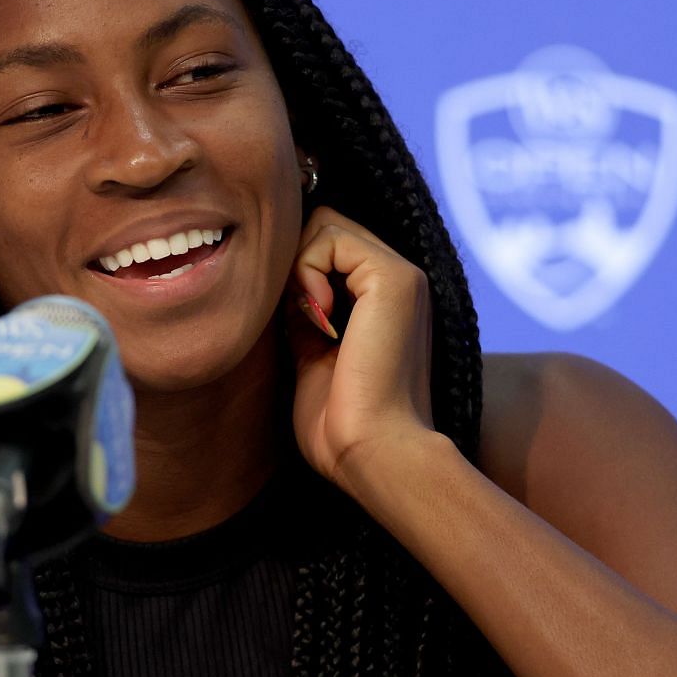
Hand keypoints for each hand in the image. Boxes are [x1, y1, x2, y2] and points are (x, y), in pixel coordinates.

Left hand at [281, 205, 436, 493]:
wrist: (373, 452)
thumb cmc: (340, 422)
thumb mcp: (311, 355)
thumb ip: (303, 313)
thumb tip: (276, 281)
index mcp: (384, 300)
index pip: (327, 247)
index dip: (296, 274)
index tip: (295, 323)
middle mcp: (397, 281)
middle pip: (323, 227)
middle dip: (294, 266)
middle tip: (299, 320)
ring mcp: (401, 275)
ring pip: (324, 223)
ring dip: (299, 269)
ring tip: (311, 321)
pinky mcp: (394, 278)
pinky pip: (328, 235)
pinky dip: (307, 272)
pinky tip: (319, 318)